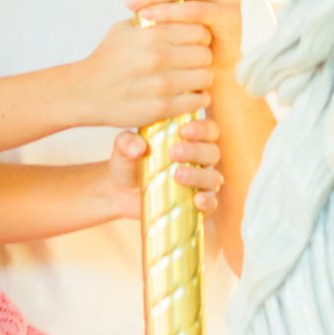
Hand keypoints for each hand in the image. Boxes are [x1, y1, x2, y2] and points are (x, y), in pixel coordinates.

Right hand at [79, 13, 211, 131]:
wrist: (85, 92)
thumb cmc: (106, 59)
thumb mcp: (123, 29)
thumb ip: (150, 17)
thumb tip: (174, 4)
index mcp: (153, 34)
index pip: (200, 30)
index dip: (199, 37)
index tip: (191, 44)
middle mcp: (159, 57)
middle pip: (206, 54)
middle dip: (201, 58)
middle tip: (192, 64)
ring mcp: (162, 84)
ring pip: (206, 77)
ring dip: (200, 79)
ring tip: (190, 80)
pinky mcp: (162, 108)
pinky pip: (198, 101)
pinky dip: (196, 99)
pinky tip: (187, 96)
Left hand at [91, 117, 220, 218]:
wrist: (120, 192)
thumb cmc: (128, 162)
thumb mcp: (123, 148)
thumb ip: (126, 142)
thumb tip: (138, 148)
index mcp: (190, 140)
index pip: (208, 130)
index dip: (202, 129)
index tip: (184, 131)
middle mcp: (199, 161)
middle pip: (212, 153)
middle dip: (196, 151)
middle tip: (174, 152)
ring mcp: (199, 184)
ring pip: (213, 178)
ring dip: (199, 175)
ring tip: (177, 174)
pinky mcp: (196, 205)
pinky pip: (211, 204)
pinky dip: (207, 202)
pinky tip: (197, 200)